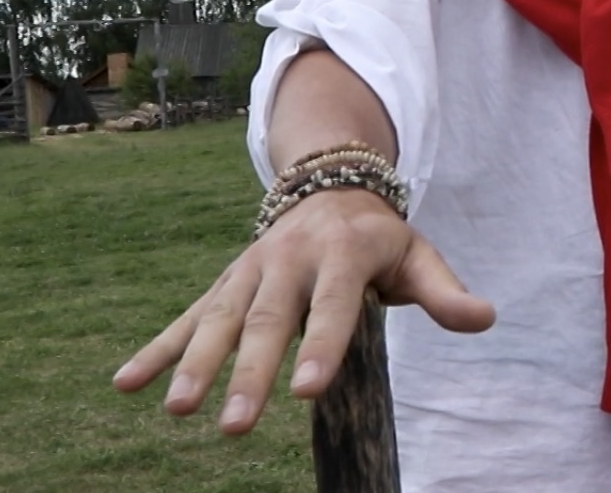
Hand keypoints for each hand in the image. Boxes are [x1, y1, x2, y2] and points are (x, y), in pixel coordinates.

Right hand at [112, 188, 494, 434]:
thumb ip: (444, 292)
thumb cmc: (379, 238)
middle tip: (236, 425)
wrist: (329, 184)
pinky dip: (156, 349)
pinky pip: (186, 317)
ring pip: (220, 320)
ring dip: (194, 364)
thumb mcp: (417, 254)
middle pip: (269, 321)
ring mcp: (251, 271)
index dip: (323, 346)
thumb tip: (484, 319)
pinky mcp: (224, 283)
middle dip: (250, 373)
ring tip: (176, 409)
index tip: (307, 391)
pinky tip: (125, 384)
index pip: (334, 306)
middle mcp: (290, 260)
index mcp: (343, 253)